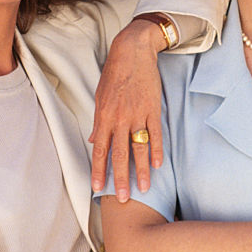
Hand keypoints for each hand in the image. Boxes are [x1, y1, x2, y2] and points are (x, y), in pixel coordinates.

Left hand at [90, 19, 166, 199]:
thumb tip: (93, 140)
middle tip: (123, 199)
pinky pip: (155, 134)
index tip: (98, 188)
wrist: (133, 52)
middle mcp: (119, 119)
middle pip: (119, 154)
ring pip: (138, 148)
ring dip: (141, 170)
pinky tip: (158, 165)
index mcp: (104, 117)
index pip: (100, 150)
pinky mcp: (152, 109)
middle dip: (120, 178)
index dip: (99, 171)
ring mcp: (137, 115)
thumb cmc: (114, 73)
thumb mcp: (100, 96)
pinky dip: (156, 150)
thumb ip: (98, 121)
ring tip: (144, 188)